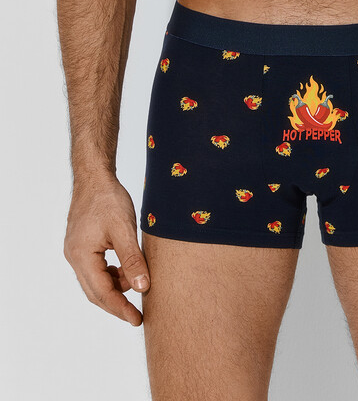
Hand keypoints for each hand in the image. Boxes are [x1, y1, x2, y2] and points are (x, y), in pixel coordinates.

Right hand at [63, 173, 149, 324]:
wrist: (94, 177)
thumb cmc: (108, 199)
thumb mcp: (125, 230)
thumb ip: (133, 260)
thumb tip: (143, 288)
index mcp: (81, 256)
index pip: (101, 292)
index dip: (120, 308)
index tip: (136, 320)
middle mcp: (74, 257)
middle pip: (95, 291)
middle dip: (116, 304)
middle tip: (137, 316)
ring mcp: (75, 251)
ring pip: (95, 281)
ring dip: (115, 286)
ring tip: (137, 283)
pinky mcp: (81, 245)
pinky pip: (95, 269)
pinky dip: (111, 274)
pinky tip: (125, 270)